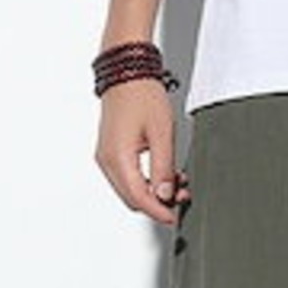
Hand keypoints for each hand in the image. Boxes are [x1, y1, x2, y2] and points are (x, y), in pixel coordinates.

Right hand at [94, 77, 191, 226]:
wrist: (127, 71)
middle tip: (181, 197)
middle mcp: (107, 160)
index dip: (159, 211)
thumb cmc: (142, 94)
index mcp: (118, 157)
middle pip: (133, 198)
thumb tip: (166, 195)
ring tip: (177, 183)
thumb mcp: (162, 133)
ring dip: (153, 193)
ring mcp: (106, 156)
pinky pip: (127, 177)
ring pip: (130, 190)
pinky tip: (164, 174)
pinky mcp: (111, 152)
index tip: (175, 216)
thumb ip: (164, 168)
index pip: (139, 198)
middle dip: (158, 203)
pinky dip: (146, 181)